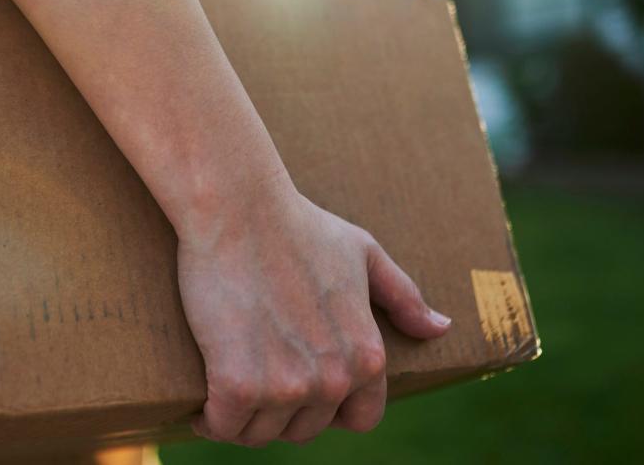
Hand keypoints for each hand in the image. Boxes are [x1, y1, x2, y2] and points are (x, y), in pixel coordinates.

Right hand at [177, 182, 450, 446]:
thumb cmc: (297, 225)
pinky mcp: (237, 384)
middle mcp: (333, 380)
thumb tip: (440, 329)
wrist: (238, 209)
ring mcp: (285, 385)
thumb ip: (403, 297)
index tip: (301, 387)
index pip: (358, 420)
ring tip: (227, 393)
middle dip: (281, 411)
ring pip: (260, 434)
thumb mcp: (363, 252)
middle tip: (256, 378)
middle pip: (303, 430)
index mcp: (367, 356)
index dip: (330, 408)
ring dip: (242, 419)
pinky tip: (202, 404)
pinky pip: (223, 426)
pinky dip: (210, 419)